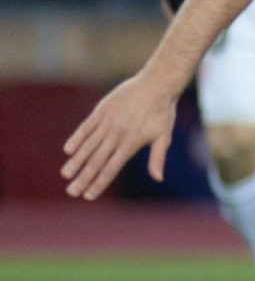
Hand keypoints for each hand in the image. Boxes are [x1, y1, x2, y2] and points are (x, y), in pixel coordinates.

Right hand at [61, 72, 178, 199]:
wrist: (157, 84)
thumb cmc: (163, 112)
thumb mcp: (164, 137)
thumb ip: (157, 158)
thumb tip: (158, 179)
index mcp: (131, 144)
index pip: (111, 169)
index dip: (99, 183)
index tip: (88, 196)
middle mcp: (117, 135)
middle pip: (96, 161)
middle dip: (83, 178)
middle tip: (71, 192)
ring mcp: (108, 122)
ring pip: (88, 145)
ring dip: (76, 161)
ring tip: (65, 175)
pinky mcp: (102, 110)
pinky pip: (86, 127)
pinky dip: (77, 138)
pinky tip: (68, 150)